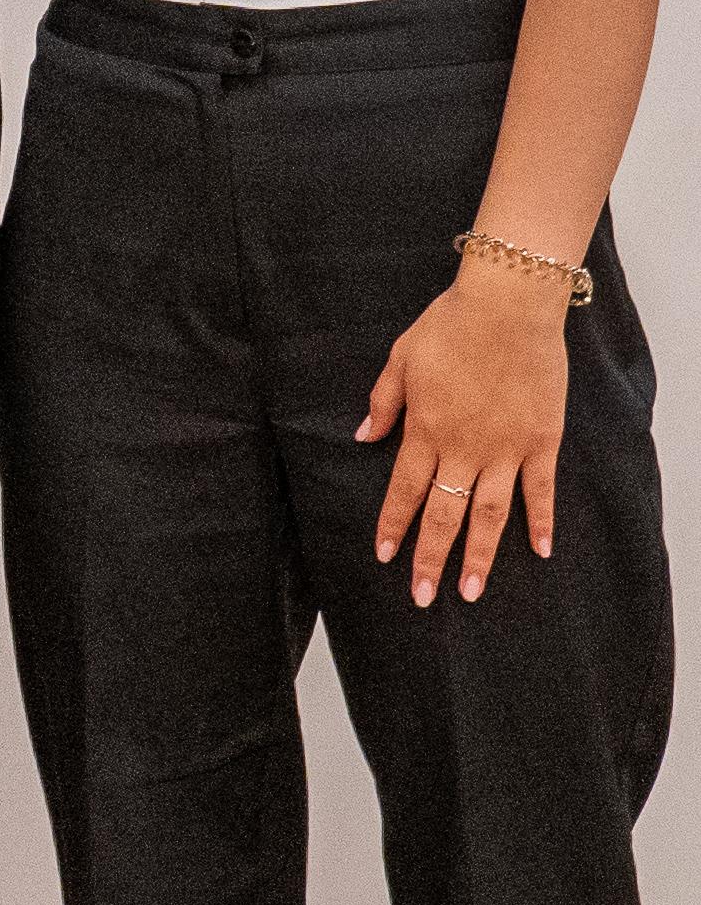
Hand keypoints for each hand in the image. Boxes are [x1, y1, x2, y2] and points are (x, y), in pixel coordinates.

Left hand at [361, 261, 576, 602]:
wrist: (508, 307)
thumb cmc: (449, 327)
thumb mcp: (400, 359)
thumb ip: (383, 403)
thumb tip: (363, 437)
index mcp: (426, 429)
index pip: (405, 490)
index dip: (394, 525)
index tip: (385, 556)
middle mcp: (464, 448)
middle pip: (444, 514)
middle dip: (431, 558)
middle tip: (423, 596)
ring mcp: (506, 449)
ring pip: (490, 515)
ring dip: (479, 556)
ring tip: (469, 591)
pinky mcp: (542, 442)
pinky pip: (541, 491)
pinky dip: (541, 522)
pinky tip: (539, 552)